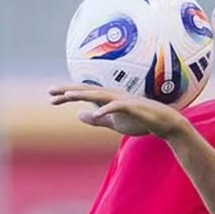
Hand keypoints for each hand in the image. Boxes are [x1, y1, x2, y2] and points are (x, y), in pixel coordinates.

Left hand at [49, 84, 188, 139]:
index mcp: (107, 98)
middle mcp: (113, 95)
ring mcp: (123, 100)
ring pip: (100, 95)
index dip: (67, 95)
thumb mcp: (113, 123)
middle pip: (87, 90)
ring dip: (83, 94)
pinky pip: (117, 107)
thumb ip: (97, 119)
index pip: (83, 94)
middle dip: (69, 90)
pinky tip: (96, 114)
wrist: (163, 122)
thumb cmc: (139, 119)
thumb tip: (79, 115)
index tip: (51, 98)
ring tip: (68, 96)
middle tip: (50, 91)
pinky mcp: (133, 107)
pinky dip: (106, 109)